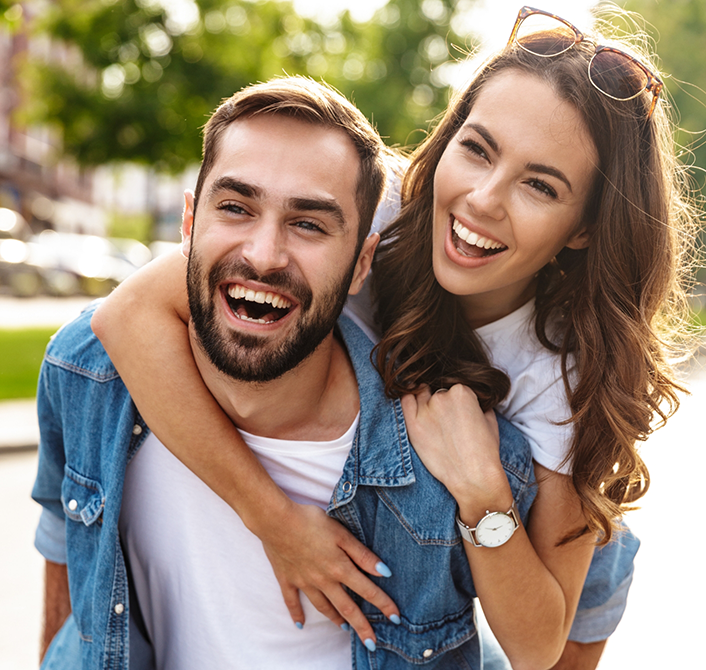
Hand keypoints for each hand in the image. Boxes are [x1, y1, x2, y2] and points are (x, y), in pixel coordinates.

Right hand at [258, 501, 399, 645]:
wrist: (276, 520)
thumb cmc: (311, 521)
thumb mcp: (342, 534)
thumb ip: (362, 555)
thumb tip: (384, 572)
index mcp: (340, 568)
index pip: (367, 591)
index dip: (384, 604)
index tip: (396, 618)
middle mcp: (324, 581)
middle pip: (347, 608)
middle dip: (361, 626)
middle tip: (372, 643)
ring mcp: (304, 582)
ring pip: (323, 606)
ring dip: (335, 618)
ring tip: (343, 628)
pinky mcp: (287, 579)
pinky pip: (292, 601)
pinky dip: (296, 614)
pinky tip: (300, 625)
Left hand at [400, 384, 504, 503]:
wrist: (473, 477)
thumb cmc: (485, 451)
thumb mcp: (490, 419)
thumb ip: (478, 403)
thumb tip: (472, 401)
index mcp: (462, 391)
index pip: (455, 388)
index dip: (458, 402)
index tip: (460, 415)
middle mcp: (442, 396)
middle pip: (438, 392)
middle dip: (442, 404)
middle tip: (447, 422)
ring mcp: (425, 409)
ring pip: (421, 396)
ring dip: (426, 404)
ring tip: (435, 423)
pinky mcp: (413, 424)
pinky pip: (405, 402)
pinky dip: (409, 402)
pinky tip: (416, 410)